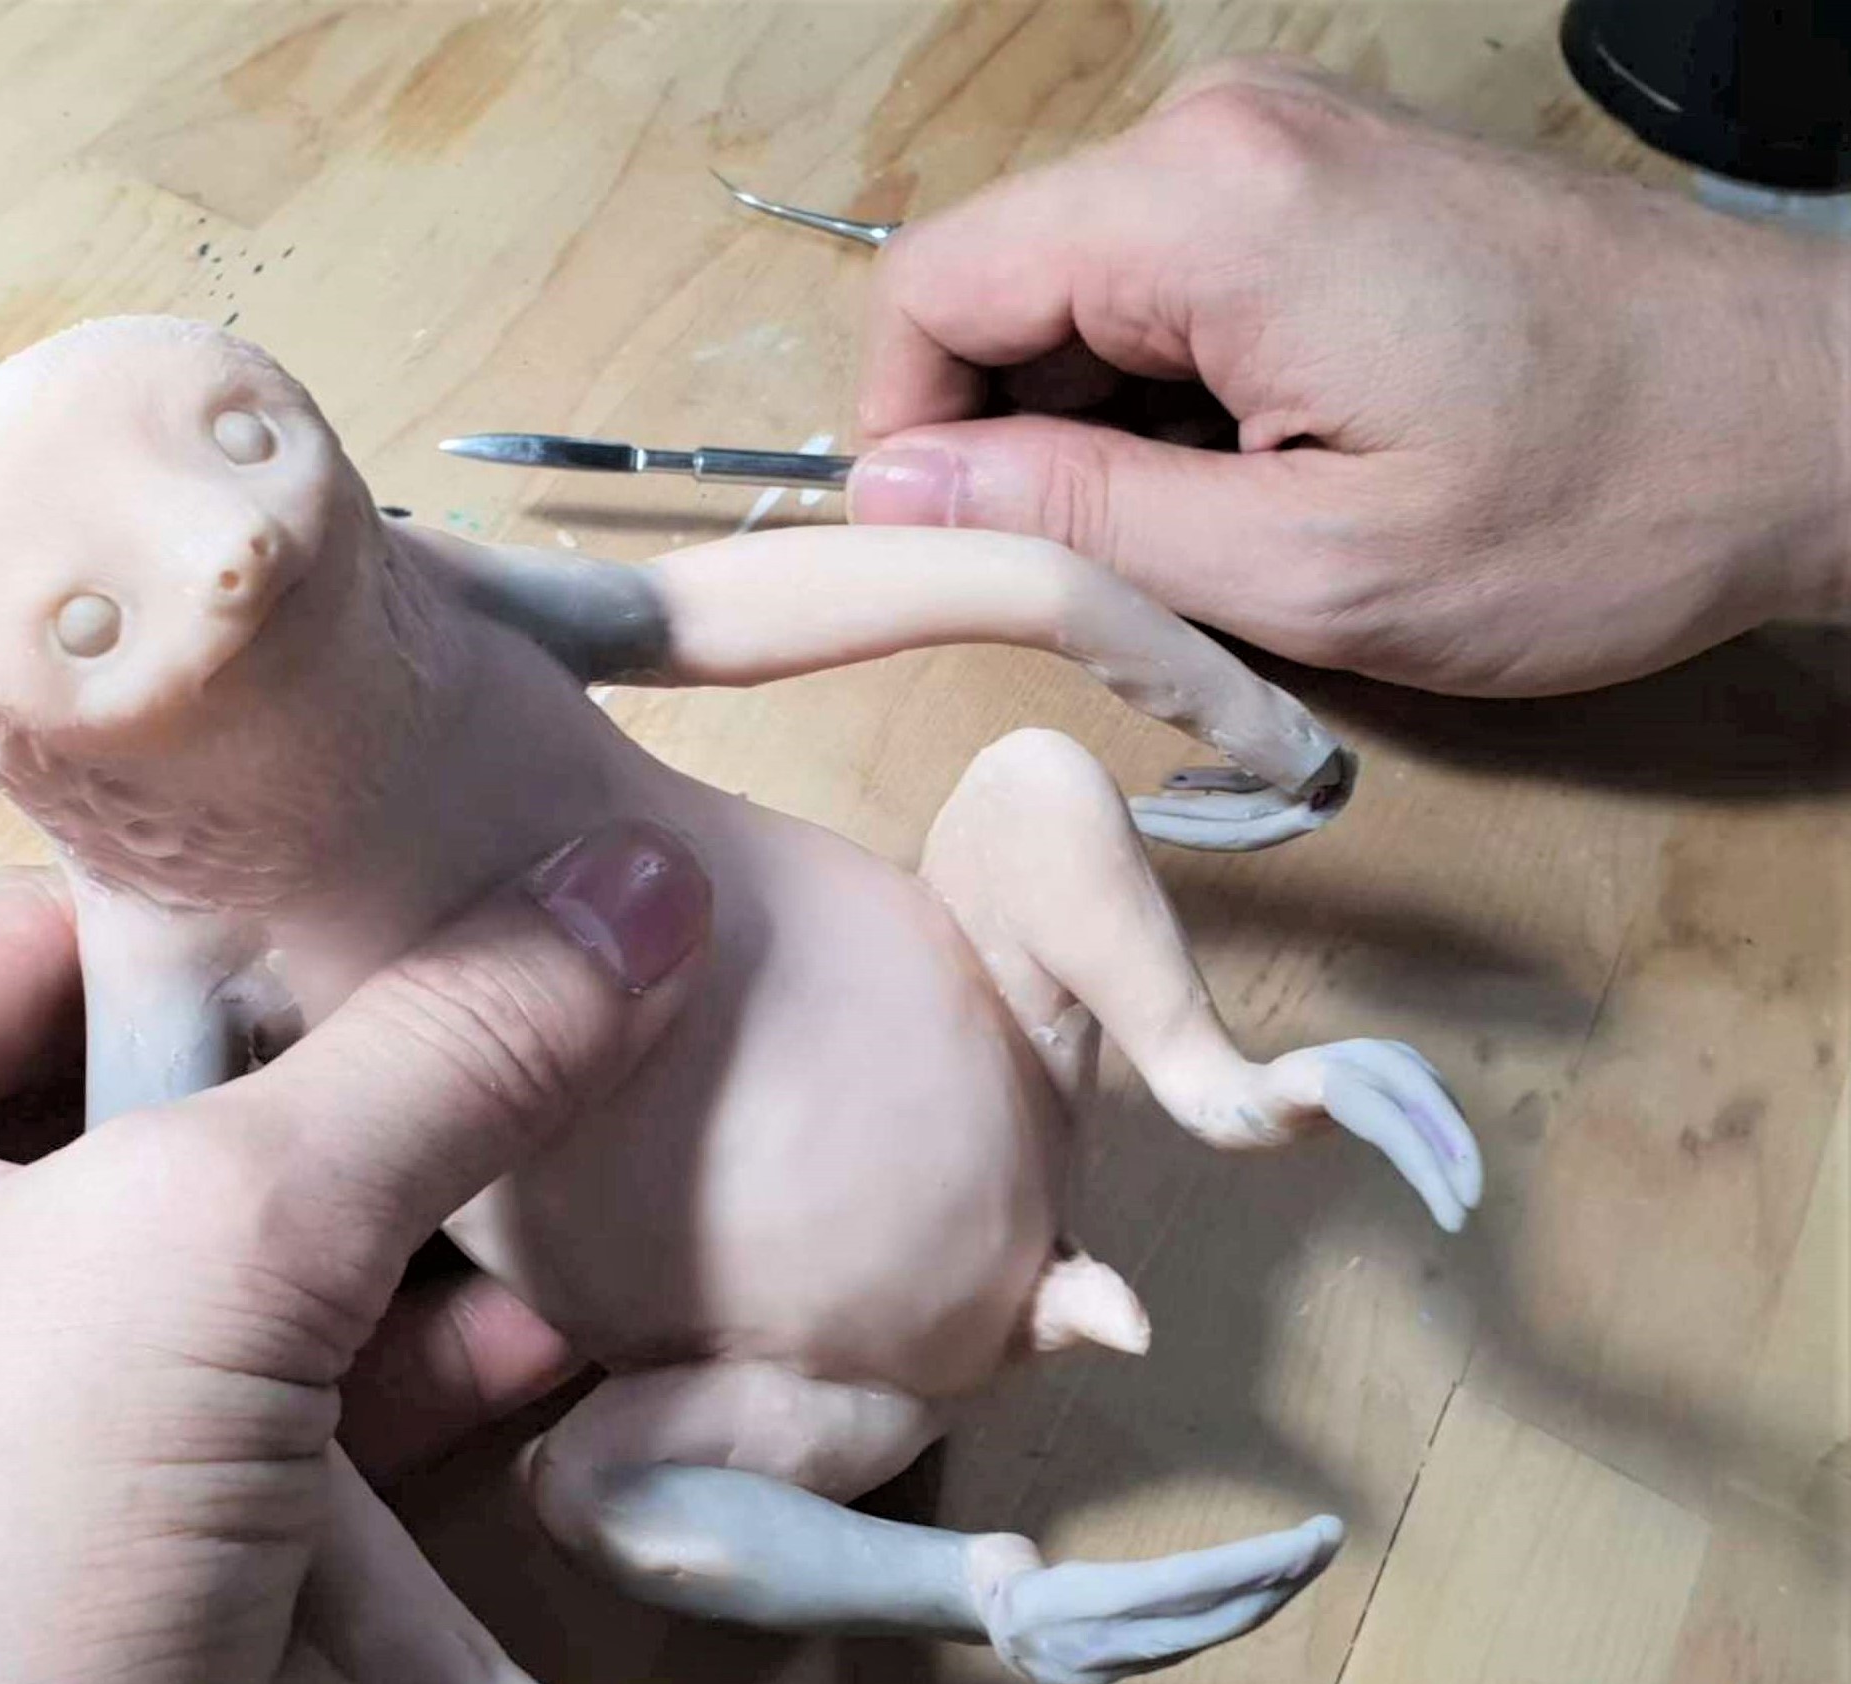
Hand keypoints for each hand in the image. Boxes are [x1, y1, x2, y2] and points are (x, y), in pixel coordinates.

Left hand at [0, 824, 709, 1683]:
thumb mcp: (204, 1257)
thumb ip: (430, 1056)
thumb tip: (631, 894)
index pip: (47, 929)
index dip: (273, 928)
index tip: (471, 915)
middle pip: (142, 1093)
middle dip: (361, 1117)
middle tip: (541, 1062)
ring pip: (201, 1256)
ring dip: (393, 1254)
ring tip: (555, 1222)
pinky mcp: (18, 1527)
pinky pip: (210, 1397)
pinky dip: (360, 1381)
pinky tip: (512, 1354)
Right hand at [850, 56, 1850, 695]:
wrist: (1821, 419)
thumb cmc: (1597, 506)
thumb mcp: (1308, 567)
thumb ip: (1078, 524)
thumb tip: (895, 495)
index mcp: (1202, 207)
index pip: (933, 289)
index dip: (905, 439)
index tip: (958, 558)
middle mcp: (1222, 134)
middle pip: (1004, 284)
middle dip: (1014, 443)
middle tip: (1108, 579)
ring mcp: (1280, 145)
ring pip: (1084, 293)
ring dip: (1101, 432)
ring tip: (1214, 541)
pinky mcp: (1326, 181)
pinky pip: (1172, 283)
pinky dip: (1173, 396)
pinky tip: (1259, 481)